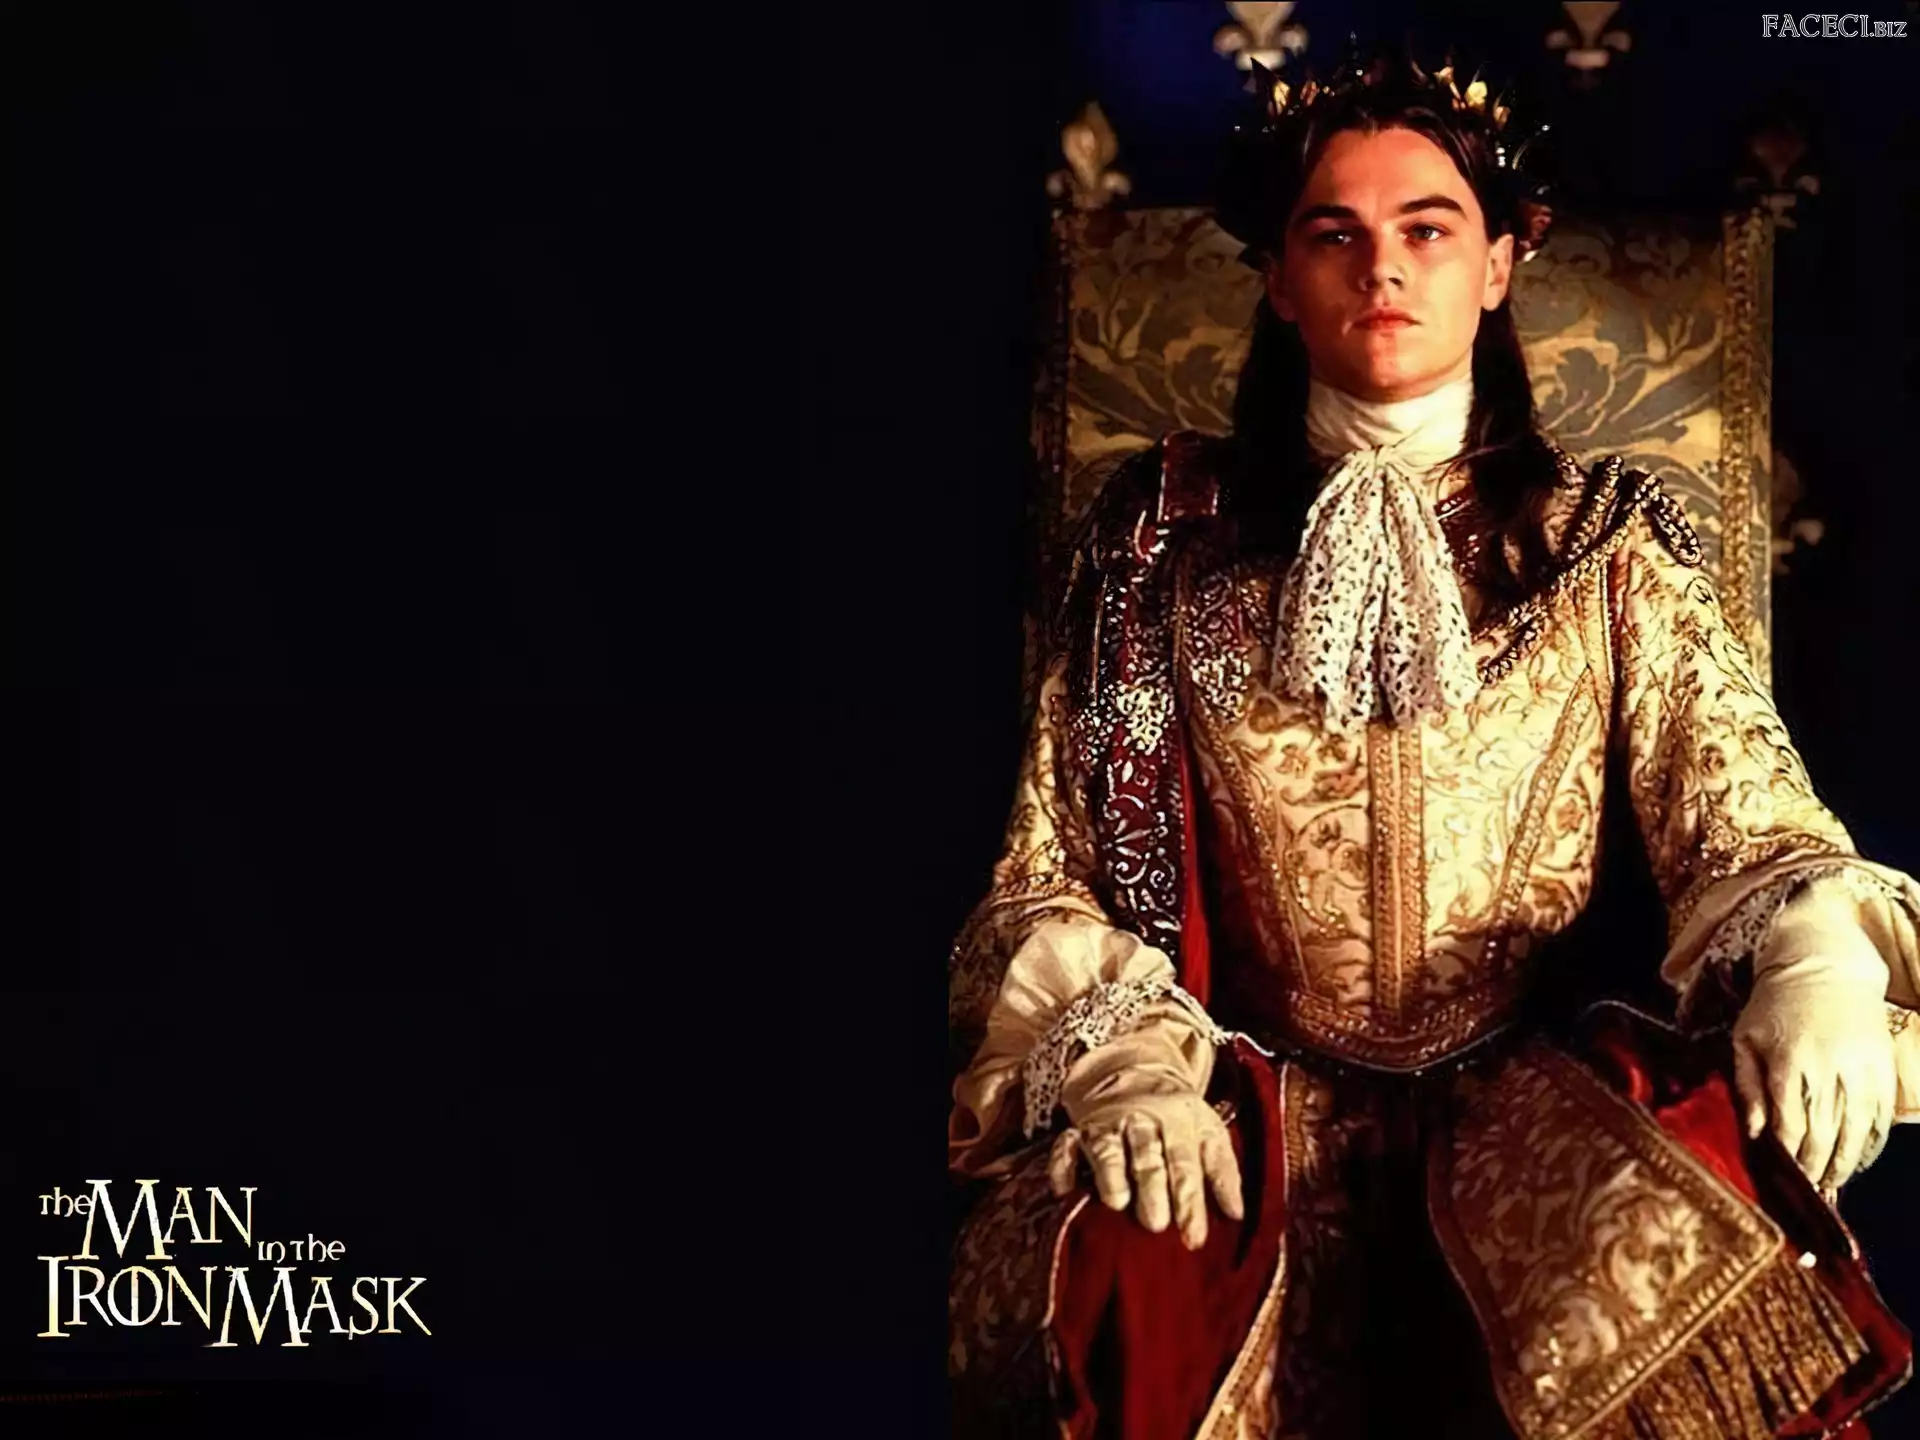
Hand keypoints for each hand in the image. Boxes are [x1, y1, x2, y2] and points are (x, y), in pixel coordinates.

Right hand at [1046, 1083, 1243, 1249]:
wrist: (1136, 1068)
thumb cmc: (1177, 1114)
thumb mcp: (1208, 1131)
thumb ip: (1223, 1171)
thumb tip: (1237, 1215)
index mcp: (1178, 1121)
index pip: (1186, 1163)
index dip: (1190, 1201)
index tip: (1194, 1238)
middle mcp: (1142, 1121)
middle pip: (1147, 1156)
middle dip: (1151, 1188)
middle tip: (1156, 1224)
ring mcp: (1108, 1123)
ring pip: (1108, 1148)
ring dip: (1110, 1174)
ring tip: (1116, 1203)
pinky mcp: (1079, 1129)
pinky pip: (1066, 1145)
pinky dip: (1062, 1165)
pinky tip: (1064, 1190)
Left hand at [1733, 959, 1896, 1188]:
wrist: (1824, 965)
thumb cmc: (1774, 1004)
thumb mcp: (1745, 1038)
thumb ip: (1747, 1086)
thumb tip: (1755, 1133)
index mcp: (1789, 1061)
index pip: (1790, 1123)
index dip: (1789, 1155)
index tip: (1785, 1178)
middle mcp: (1827, 1067)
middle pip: (1825, 1133)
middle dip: (1816, 1167)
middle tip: (1810, 1190)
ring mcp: (1861, 1067)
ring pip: (1856, 1130)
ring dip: (1846, 1162)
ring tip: (1833, 1182)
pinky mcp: (1883, 1066)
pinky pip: (1881, 1115)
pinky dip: (1872, 1142)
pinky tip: (1860, 1158)